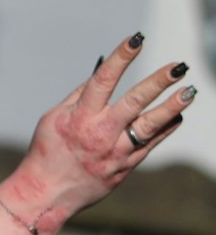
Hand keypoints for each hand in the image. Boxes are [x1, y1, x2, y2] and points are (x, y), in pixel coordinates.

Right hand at [5, 33, 195, 234]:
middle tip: (178, 67)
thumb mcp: (52, 120)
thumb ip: (78, 97)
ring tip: (189, 92)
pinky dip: (165, 128)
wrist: (45, 195)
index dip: (121, 58)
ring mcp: (115, 152)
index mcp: (78, 118)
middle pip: (134, 102)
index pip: (102, 81)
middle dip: (158, 82)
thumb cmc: (47, 152)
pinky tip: (177, 115)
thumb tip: (102, 73)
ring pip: (150, 125)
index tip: (137, 39)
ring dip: (172, 107)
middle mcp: (99, 133)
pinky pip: (151, 144)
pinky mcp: (124, 167)